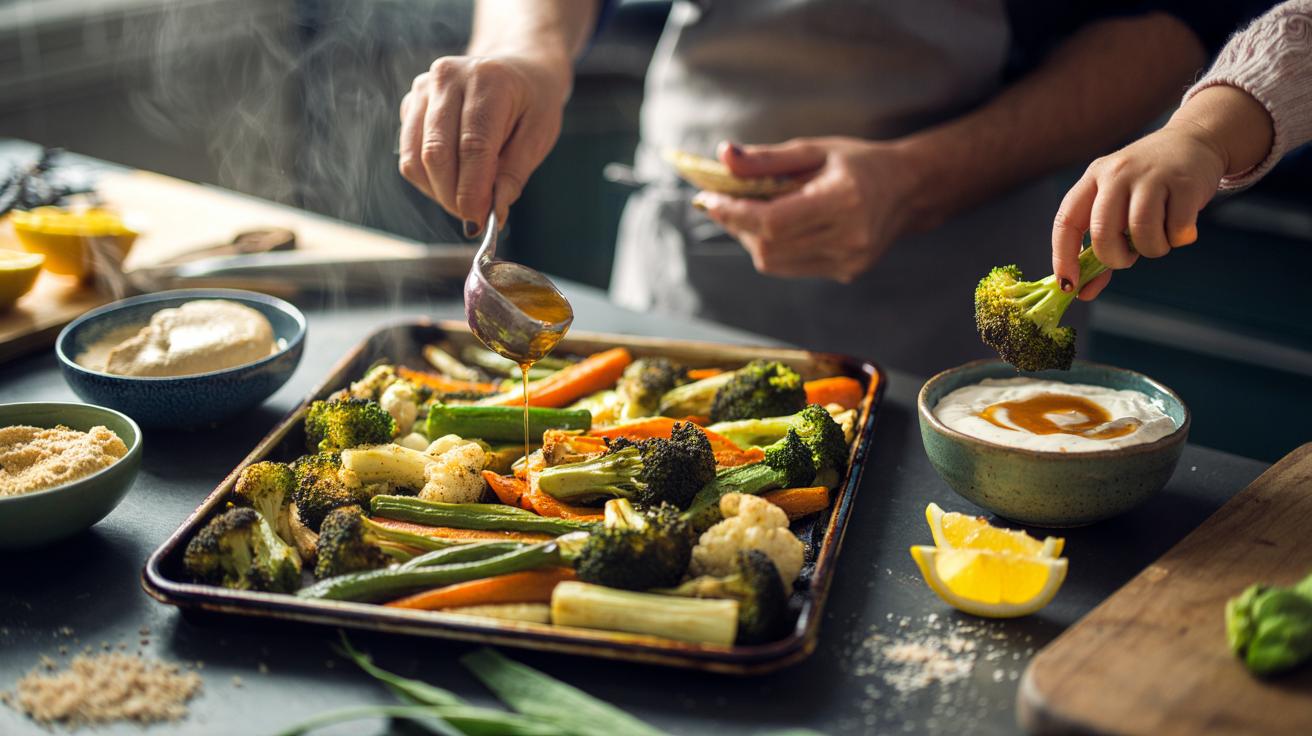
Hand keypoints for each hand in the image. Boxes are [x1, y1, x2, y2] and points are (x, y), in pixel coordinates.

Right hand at [399, 54, 569, 235]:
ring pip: (415, 159)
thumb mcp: (540, 135)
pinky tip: (454, 179)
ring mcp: (423, 88)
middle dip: (453, 196)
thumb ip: (515, 174)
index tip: (480, 221)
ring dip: (438, 192)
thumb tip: (494, 214)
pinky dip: (428, 179)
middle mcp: (447, 78)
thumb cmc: (532, 102)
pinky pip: (408, 155)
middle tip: (473, 218)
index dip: (472, 190)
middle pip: (436, 153)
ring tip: (466, 200)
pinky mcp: (410, 103)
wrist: (517, 68)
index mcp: (488, 80)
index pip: (472, 145)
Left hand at [694, 138, 918, 282]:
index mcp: (843, 201)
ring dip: (751, 239)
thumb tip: (722, 157)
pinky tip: (777, 227)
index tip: (709, 199)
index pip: (773, 221)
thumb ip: (766, 159)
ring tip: (750, 213)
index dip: (734, 214)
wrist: (907, 190)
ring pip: (774, 262)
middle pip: (769, 247)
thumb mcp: (814, 150)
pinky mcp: (845, 273)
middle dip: (737, 225)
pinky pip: (791, 267)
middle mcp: (848, 238)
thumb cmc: (858, 163)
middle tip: (723, 202)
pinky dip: (773, 248)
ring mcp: (848, 261)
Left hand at [1051, 124, 1225, 299]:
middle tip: (1128, 257)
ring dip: (1152, 249)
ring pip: (1142, 235)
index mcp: (1093, 178)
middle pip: (1103, 233)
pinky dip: (1179, 238)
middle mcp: (1117, 173)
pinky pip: (1176, 230)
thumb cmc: (1148, 185)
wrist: (1193, 142)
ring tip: (1158, 236)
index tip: (1068, 285)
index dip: (1063, 257)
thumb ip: (1100, 244)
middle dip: (1115, 258)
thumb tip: (1082, 292)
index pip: (1067, 221)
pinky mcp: (1184, 183)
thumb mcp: (1117, 202)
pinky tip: (1181, 224)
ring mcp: (1151, 176)